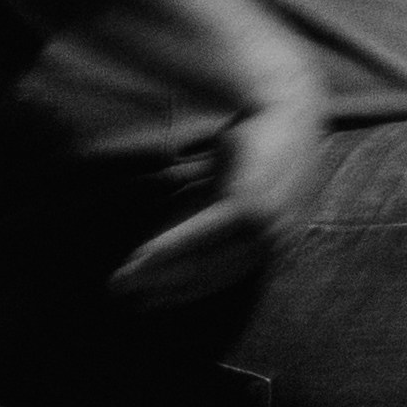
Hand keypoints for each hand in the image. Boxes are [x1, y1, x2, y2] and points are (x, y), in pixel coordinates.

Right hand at [106, 67, 325, 318]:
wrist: (284, 105)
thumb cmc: (257, 144)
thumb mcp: (224, 189)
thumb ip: (199, 215)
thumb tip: (163, 244)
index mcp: (273, 241)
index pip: (220, 278)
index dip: (181, 292)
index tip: (146, 301)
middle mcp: (273, 241)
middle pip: (208, 276)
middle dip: (163, 290)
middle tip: (124, 295)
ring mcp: (265, 226)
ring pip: (201, 262)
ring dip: (157, 272)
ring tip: (122, 279)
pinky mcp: (249, 206)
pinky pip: (201, 234)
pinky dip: (170, 246)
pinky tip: (141, 256)